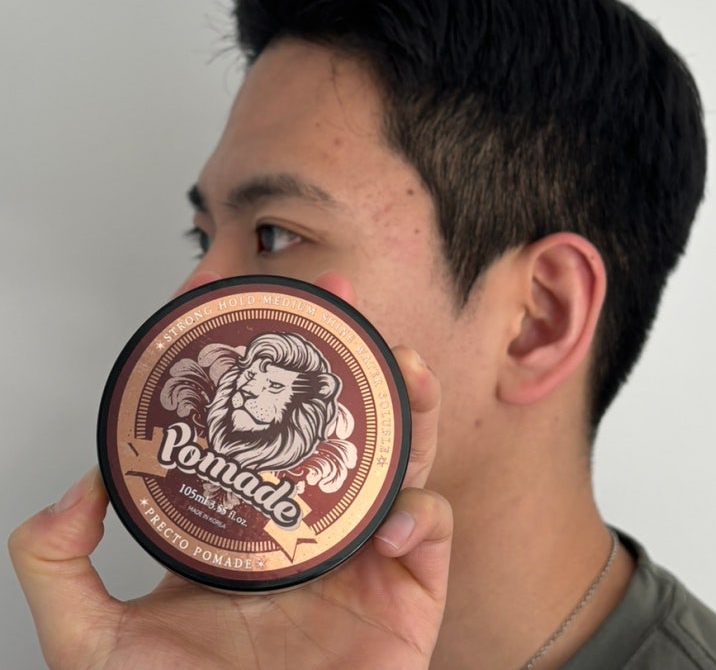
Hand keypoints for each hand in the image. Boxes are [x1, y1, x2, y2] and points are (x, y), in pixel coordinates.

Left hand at [8, 278, 450, 669]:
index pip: (269, 428)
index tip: (270, 306)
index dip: (275, 364)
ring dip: (412, 407)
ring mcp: (363, 561)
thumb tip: (79, 484)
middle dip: (357, 361)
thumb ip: (58, 564)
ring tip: (403, 369)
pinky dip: (421, 512)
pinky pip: (431, 534)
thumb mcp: (92, 638)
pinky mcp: (407, 600)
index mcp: (252, 525)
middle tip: (350, 313)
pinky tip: (391, 518)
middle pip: (347, 426)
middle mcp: (312, 530)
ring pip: (403, 460)